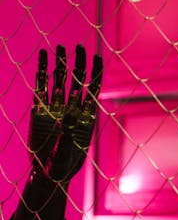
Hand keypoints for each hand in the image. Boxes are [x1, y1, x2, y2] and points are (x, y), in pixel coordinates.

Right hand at [29, 44, 102, 182]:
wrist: (47, 174)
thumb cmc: (61, 168)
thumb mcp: (66, 155)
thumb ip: (68, 137)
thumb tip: (70, 116)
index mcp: (84, 117)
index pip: (93, 89)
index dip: (95, 72)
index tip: (97, 56)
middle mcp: (71, 108)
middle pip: (78, 80)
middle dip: (79, 63)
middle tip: (78, 46)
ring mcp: (55, 107)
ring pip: (60, 79)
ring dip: (60, 63)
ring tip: (59, 46)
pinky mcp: (39, 109)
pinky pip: (41, 85)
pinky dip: (41, 70)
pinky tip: (42, 56)